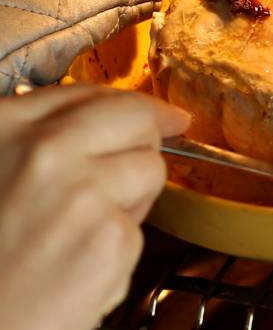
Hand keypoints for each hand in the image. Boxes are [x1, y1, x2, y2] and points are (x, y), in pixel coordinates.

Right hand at [0, 84, 189, 329]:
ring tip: (81, 231)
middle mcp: (46, 153)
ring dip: (133, 196)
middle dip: (151, 137)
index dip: (138, 104)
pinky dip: (119, 246)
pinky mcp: (112, 242)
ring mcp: (84, 194)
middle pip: (137, 121)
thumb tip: (91, 125)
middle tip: (153, 151)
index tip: (165, 114)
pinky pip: (140, 228)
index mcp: (5, 128)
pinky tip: (79, 267)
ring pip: (151, 171)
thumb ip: (32, 142)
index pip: (92, 96)